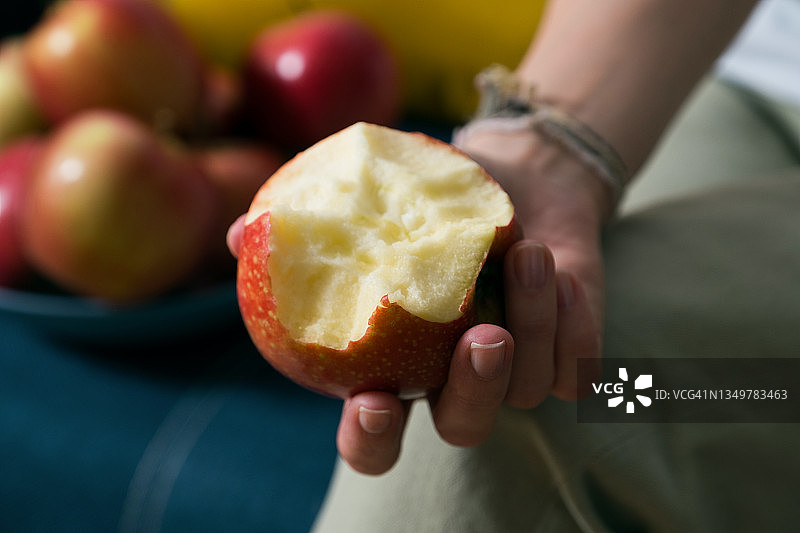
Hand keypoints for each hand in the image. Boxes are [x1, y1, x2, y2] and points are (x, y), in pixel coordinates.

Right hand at [226, 130, 605, 474]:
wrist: (521, 177)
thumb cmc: (431, 199)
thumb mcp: (369, 202)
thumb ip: (307, 227)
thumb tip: (241, 232)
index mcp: (400, 368)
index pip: (375, 439)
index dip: (370, 439)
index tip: (370, 402)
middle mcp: (455, 380)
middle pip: (463, 427)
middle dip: (473, 392)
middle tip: (482, 336)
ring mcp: (517, 371)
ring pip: (528, 389)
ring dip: (531, 323)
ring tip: (527, 253)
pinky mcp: (569, 351)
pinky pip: (578, 366)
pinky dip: (572, 322)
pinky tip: (560, 271)